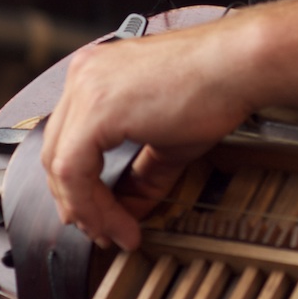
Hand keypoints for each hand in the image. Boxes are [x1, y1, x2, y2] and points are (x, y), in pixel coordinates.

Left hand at [40, 18, 253, 250]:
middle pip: (57, 153)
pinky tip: (120, 222)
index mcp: (97, 72)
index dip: (81, 186)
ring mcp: (87, 88)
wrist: (240, 66)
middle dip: (78, 202)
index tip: (102, 216)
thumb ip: (141, 175)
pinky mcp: (96, 109)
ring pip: (61, 167)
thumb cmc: (215, 85)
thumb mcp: (168, 139)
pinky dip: (93, 206)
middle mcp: (85, 74)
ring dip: (87, 210)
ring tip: (114, 232)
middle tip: (103, 230)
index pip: (69, 139)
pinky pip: (75, 172)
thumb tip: (127, 211)